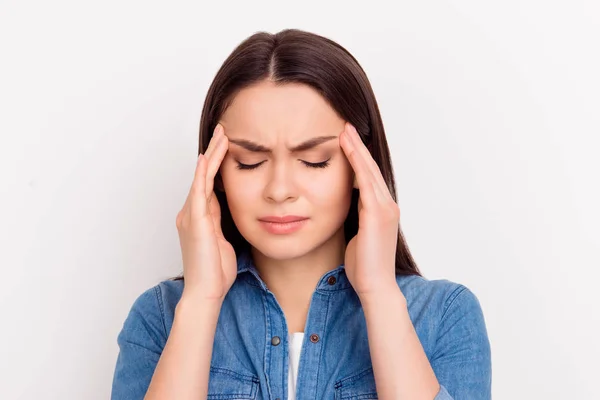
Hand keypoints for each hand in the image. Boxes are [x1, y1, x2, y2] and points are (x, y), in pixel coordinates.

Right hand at [175, 124, 235, 301]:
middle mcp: (190, 213)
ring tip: (222, 135)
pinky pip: (199, 190)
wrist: (205, 292)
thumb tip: (231, 209)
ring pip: (201, 176)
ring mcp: (190, 215)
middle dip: (214, 151)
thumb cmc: (215, 273)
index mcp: (199, 218)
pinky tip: (209, 156)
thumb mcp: (224, 241)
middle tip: (223, 130)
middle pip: (203, 174)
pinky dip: (203, 172)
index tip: (226, 146)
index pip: (208, 183)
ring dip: (212, 154)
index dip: (216, 164)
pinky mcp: (195, 220)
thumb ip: (223, 223)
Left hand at [339, 122, 399, 297]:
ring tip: (344, 130)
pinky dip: (357, 164)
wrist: (375, 287)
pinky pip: (366, 182)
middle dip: (357, 146)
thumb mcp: (357, 236)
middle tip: (345, 126)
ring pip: (369, 171)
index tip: (345, 140)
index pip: (368, 177)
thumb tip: (342, 208)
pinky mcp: (378, 213)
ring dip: (356, 149)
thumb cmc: (364, 267)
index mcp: (382, 210)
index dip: (358, 157)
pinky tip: (347, 150)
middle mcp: (387, 205)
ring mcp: (385, 208)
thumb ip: (355, 219)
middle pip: (370, 168)